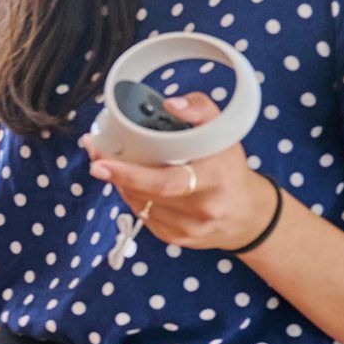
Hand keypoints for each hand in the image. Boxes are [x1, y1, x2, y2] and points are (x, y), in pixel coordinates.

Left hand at [85, 93, 281, 253]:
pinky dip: (133, 197)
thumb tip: (171, 104)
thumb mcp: (224, 133)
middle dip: (116, 175)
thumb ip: (200, 110)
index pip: (165, 181)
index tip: (102, 162)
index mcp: (214, 179)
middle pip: (145, 193)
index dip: (130, 173)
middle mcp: (202, 208)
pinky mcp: (176, 239)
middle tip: (96, 159)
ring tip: (113, 165)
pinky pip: (142, 215)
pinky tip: (133, 183)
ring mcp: (188, 228)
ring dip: (121, 184)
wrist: (247, 214)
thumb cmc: (229, 167)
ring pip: (139, 203)